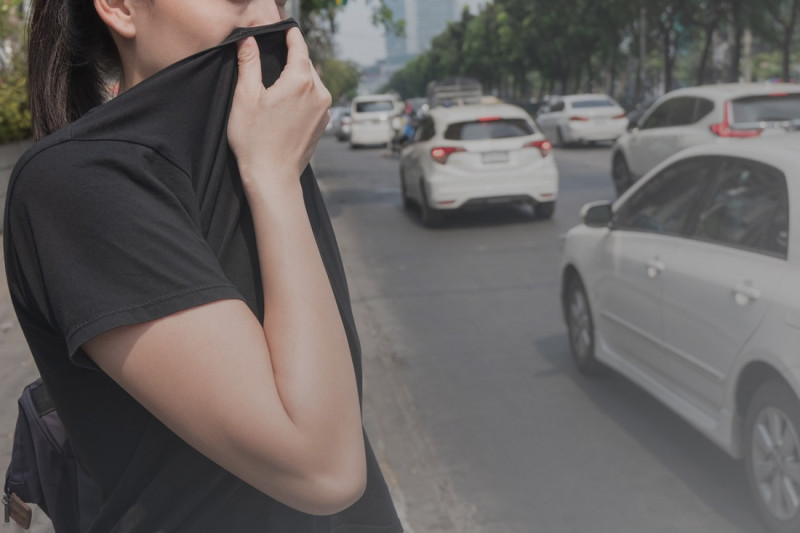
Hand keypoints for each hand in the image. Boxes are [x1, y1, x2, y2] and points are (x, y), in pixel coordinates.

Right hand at [227, 28, 331, 187]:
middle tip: (274, 54)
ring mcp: (325, 110)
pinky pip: (315, 99)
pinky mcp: (323, 124)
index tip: (284, 27)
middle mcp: (319, 92)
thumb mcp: (245, 97)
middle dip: (292, 57)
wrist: (273, 178)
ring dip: (298, 77)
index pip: (299, 45)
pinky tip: (286, 103)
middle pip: (306, 63)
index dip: (290, 34)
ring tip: (278, 81)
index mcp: (301, 80)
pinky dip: (304, 95)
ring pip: (312, 82)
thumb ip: (249, 63)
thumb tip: (248, 39)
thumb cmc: (255, 140)